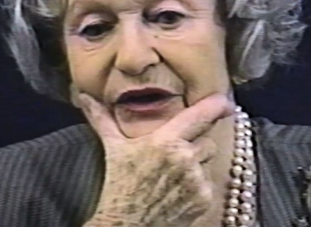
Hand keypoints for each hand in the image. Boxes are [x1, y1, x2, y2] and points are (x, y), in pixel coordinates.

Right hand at [79, 93, 234, 226]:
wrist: (126, 225)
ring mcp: (196, 180)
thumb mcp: (113, 148)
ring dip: (197, 163)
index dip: (216, 105)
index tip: (225, 101)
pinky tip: (178, 190)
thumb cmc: (119, 185)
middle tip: (175, 153)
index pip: (200, 115)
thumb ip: (102, 119)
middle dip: (195, 143)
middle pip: (207, 138)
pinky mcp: (203, 199)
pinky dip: (198, 184)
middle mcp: (184, 158)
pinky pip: (209, 181)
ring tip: (173, 174)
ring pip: (209, 159)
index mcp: (165, 141)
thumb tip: (84, 97)